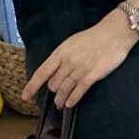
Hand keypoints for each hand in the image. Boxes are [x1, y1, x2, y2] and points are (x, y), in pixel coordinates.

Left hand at [23, 11, 137, 109]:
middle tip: (55, 99)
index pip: (42, 72)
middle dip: (53, 92)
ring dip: (61, 99)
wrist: (114, 33)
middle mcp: (68, 61)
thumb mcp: (71, 43)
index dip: (32, 86)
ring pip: (65, 89)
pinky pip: (79, 91)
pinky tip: (69, 104)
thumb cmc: (92, 38)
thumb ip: (61, 57)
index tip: (25, 96)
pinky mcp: (93, 75)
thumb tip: (53, 71)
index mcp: (60, 52)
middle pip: (54, 83)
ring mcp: (80, 68)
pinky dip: (73, 99)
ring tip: (60, 105)